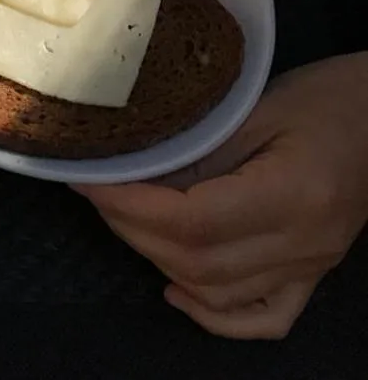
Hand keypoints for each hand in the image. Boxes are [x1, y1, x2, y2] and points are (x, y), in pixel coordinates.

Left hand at [75, 53, 367, 338]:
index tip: (90, 181)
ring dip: (160, 262)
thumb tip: (135, 174)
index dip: (129, 206)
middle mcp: (303, 243)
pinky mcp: (312, 273)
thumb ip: (200, 148)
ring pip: (219, 292)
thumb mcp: (257, 107)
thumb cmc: (327, 98)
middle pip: (198, 262)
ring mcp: (310, 266)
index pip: (192, 221)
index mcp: (292, 195)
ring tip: (126, 220)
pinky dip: (215, 315)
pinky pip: (264, 318)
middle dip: (132, 230)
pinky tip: (176, 290)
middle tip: (98, 192)